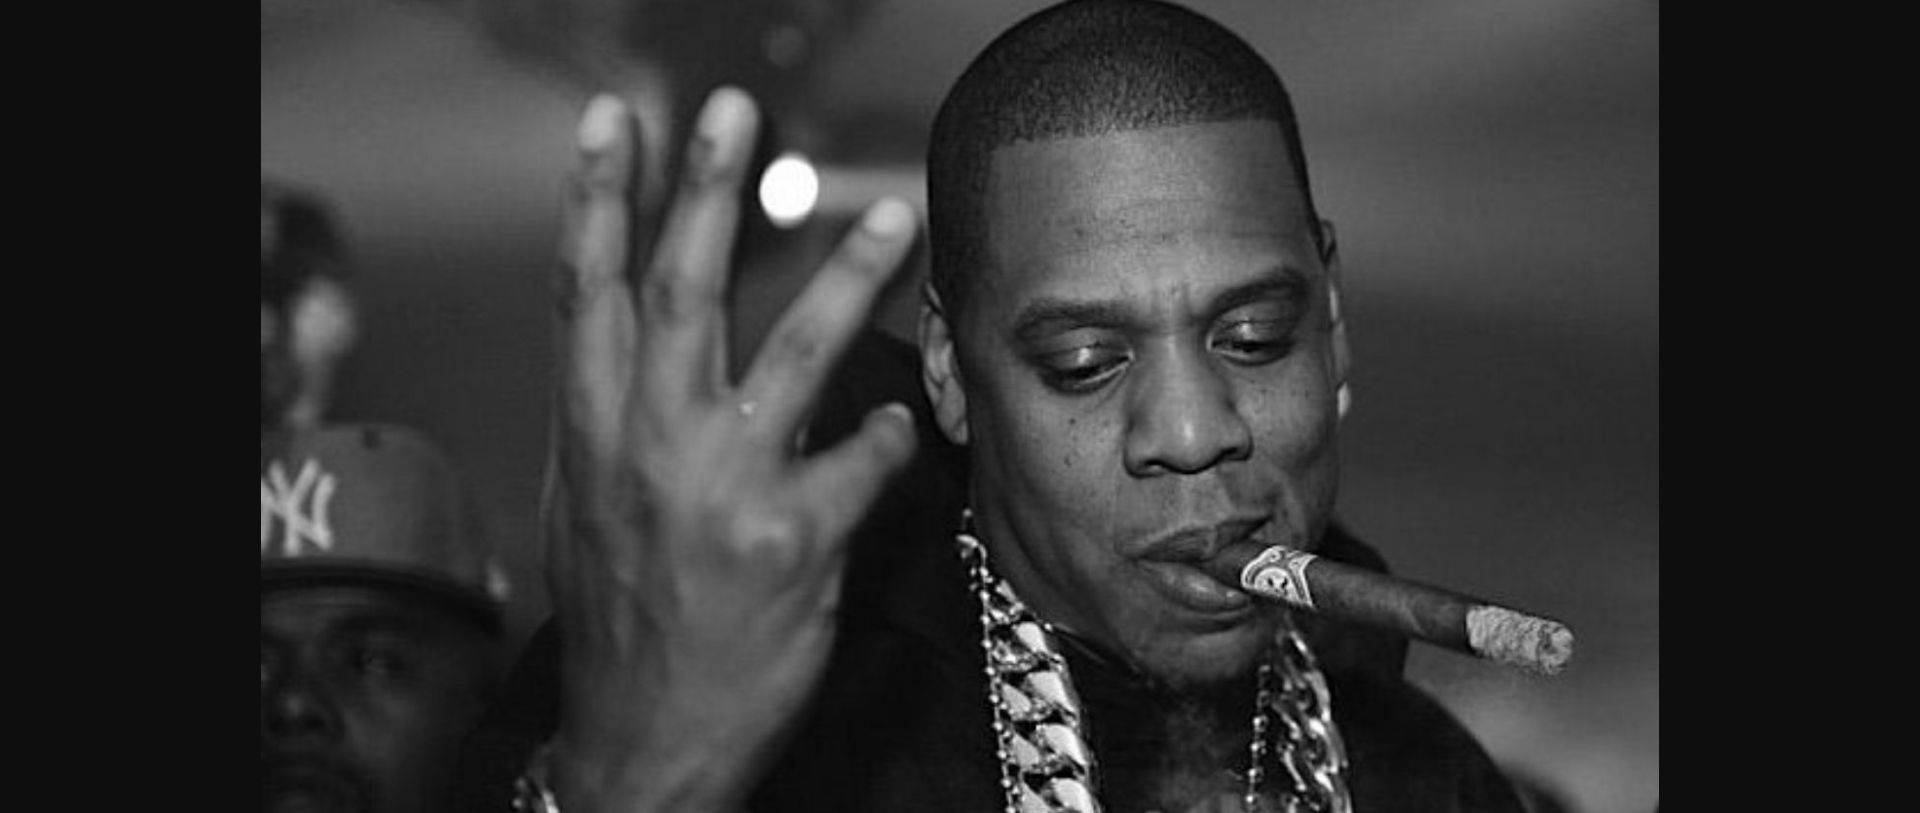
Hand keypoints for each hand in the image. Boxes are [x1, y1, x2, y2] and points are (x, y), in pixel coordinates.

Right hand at [543, 88, 919, 811]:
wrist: (644, 740)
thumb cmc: (622, 617)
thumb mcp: (585, 506)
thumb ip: (611, 416)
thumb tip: (628, 334)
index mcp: (591, 430)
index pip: (586, 290)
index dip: (599, 197)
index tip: (615, 123)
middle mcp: (648, 444)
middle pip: (680, 288)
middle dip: (711, 188)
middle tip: (738, 110)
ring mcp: (722, 489)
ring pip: (793, 351)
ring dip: (849, 275)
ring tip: (896, 219)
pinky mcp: (793, 540)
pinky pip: (865, 458)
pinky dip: (892, 433)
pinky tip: (905, 424)